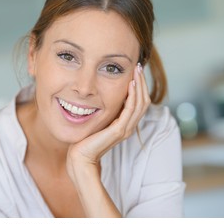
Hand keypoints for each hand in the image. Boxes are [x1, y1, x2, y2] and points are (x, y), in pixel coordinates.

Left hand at [67, 63, 150, 178]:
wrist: (80, 157)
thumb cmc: (85, 140)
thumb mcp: (97, 121)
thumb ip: (103, 111)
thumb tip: (100, 96)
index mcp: (124, 124)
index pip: (139, 102)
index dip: (139, 86)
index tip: (135, 71)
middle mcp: (128, 126)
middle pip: (144, 100)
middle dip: (142, 82)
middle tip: (138, 66)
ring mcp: (126, 129)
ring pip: (141, 103)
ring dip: (140, 85)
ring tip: (137, 70)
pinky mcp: (119, 130)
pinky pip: (131, 110)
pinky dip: (133, 95)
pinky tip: (130, 84)